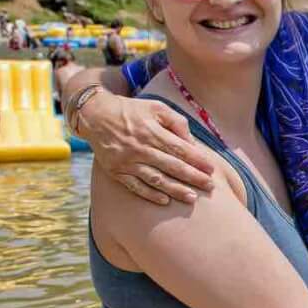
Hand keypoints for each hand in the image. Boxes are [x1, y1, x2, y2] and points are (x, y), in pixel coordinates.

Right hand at [81, 92, 217, 205]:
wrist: (95, 115)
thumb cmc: (132, 111)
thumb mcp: (156, 107)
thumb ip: (176, 122)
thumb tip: (192, 142)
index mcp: (152, 131)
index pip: (180, 149)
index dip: (197, 160)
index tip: (211, 169)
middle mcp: (140, 147)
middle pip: (171, 166)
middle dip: (192, 177)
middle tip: (209, 186)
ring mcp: (127, 161)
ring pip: (155, 179)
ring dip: (175, 190)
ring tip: (192, 198)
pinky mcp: (116, 171)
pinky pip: (135, 186)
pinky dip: (150, 194)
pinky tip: (165, 201)